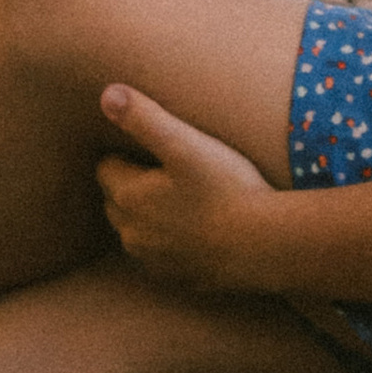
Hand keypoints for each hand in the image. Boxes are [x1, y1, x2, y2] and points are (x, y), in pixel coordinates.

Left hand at [96, 84, 282, 293]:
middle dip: (134, 185)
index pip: (106, 167)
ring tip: (186, 199)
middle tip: (172, 170)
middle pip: (117, 200)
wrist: (265, 247)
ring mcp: (153, 260)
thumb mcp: (185, 144)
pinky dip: (172, 242)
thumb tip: (107, 94)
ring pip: (137, 229)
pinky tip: (199, 229)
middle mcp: (131, 233)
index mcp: (127, 197)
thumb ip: (143, 118)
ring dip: (150, 215)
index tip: (159, 149)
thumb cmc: (227, 190)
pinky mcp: (176, 278)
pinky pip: (162, 254)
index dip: (129, 153)